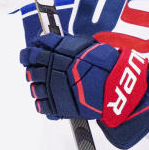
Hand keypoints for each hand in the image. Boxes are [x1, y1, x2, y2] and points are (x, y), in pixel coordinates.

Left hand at [19, 31, 148, 148]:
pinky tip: (48, 98)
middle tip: (34, 68)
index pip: (35, 52)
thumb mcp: (88, 46)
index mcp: (61, 55)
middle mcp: (55, 72)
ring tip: (42, 84)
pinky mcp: (60, 108)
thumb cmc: (109, 65)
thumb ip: (67, 44)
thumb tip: (48, 41)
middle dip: (31, 68)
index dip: (29, 52)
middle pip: (32, 70)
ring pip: (34, 88)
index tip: (28, 53)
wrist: (120, 89)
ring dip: (36, 84)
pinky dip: (42, 102)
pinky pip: (41, 106)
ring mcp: (56, 91)